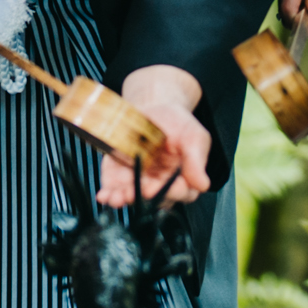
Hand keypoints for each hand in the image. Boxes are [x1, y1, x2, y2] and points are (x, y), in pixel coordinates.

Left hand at [99, 65, 213, 206]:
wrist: (153, 108)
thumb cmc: (177, 123)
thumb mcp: (193, 136)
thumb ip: (197, 160)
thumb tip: (203, 184)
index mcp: (183, 179)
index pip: (182, 193)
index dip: (176, 191)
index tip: (171, 185)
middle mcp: (161, 185)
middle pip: (155, 199)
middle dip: (146, 197)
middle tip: (142, 191)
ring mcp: (140, 182)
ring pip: (133, 198)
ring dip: (125, 200)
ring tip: (118, 197)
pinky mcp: (120, 177)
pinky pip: (114, 189)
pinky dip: (109, 194)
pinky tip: (105, 194)